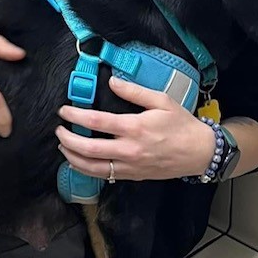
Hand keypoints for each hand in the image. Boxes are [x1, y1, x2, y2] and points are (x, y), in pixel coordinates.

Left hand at [56, 75, 215, 181]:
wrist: (199, 153)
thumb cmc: (182, 124)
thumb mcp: (162, 101)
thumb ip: (134, 91)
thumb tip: (112, 81)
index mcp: (135, 127)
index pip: (96, 122)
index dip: (75, 116)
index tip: (64, 111)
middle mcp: (129, 149)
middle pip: (88, 149)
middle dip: (68, 139)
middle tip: (58, 130)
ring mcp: (130, 166)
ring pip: (93, 168)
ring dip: (73, 158)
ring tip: (63, 147)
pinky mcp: (133, 176)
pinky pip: (104, 176)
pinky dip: (87, 169)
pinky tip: (80, 161)